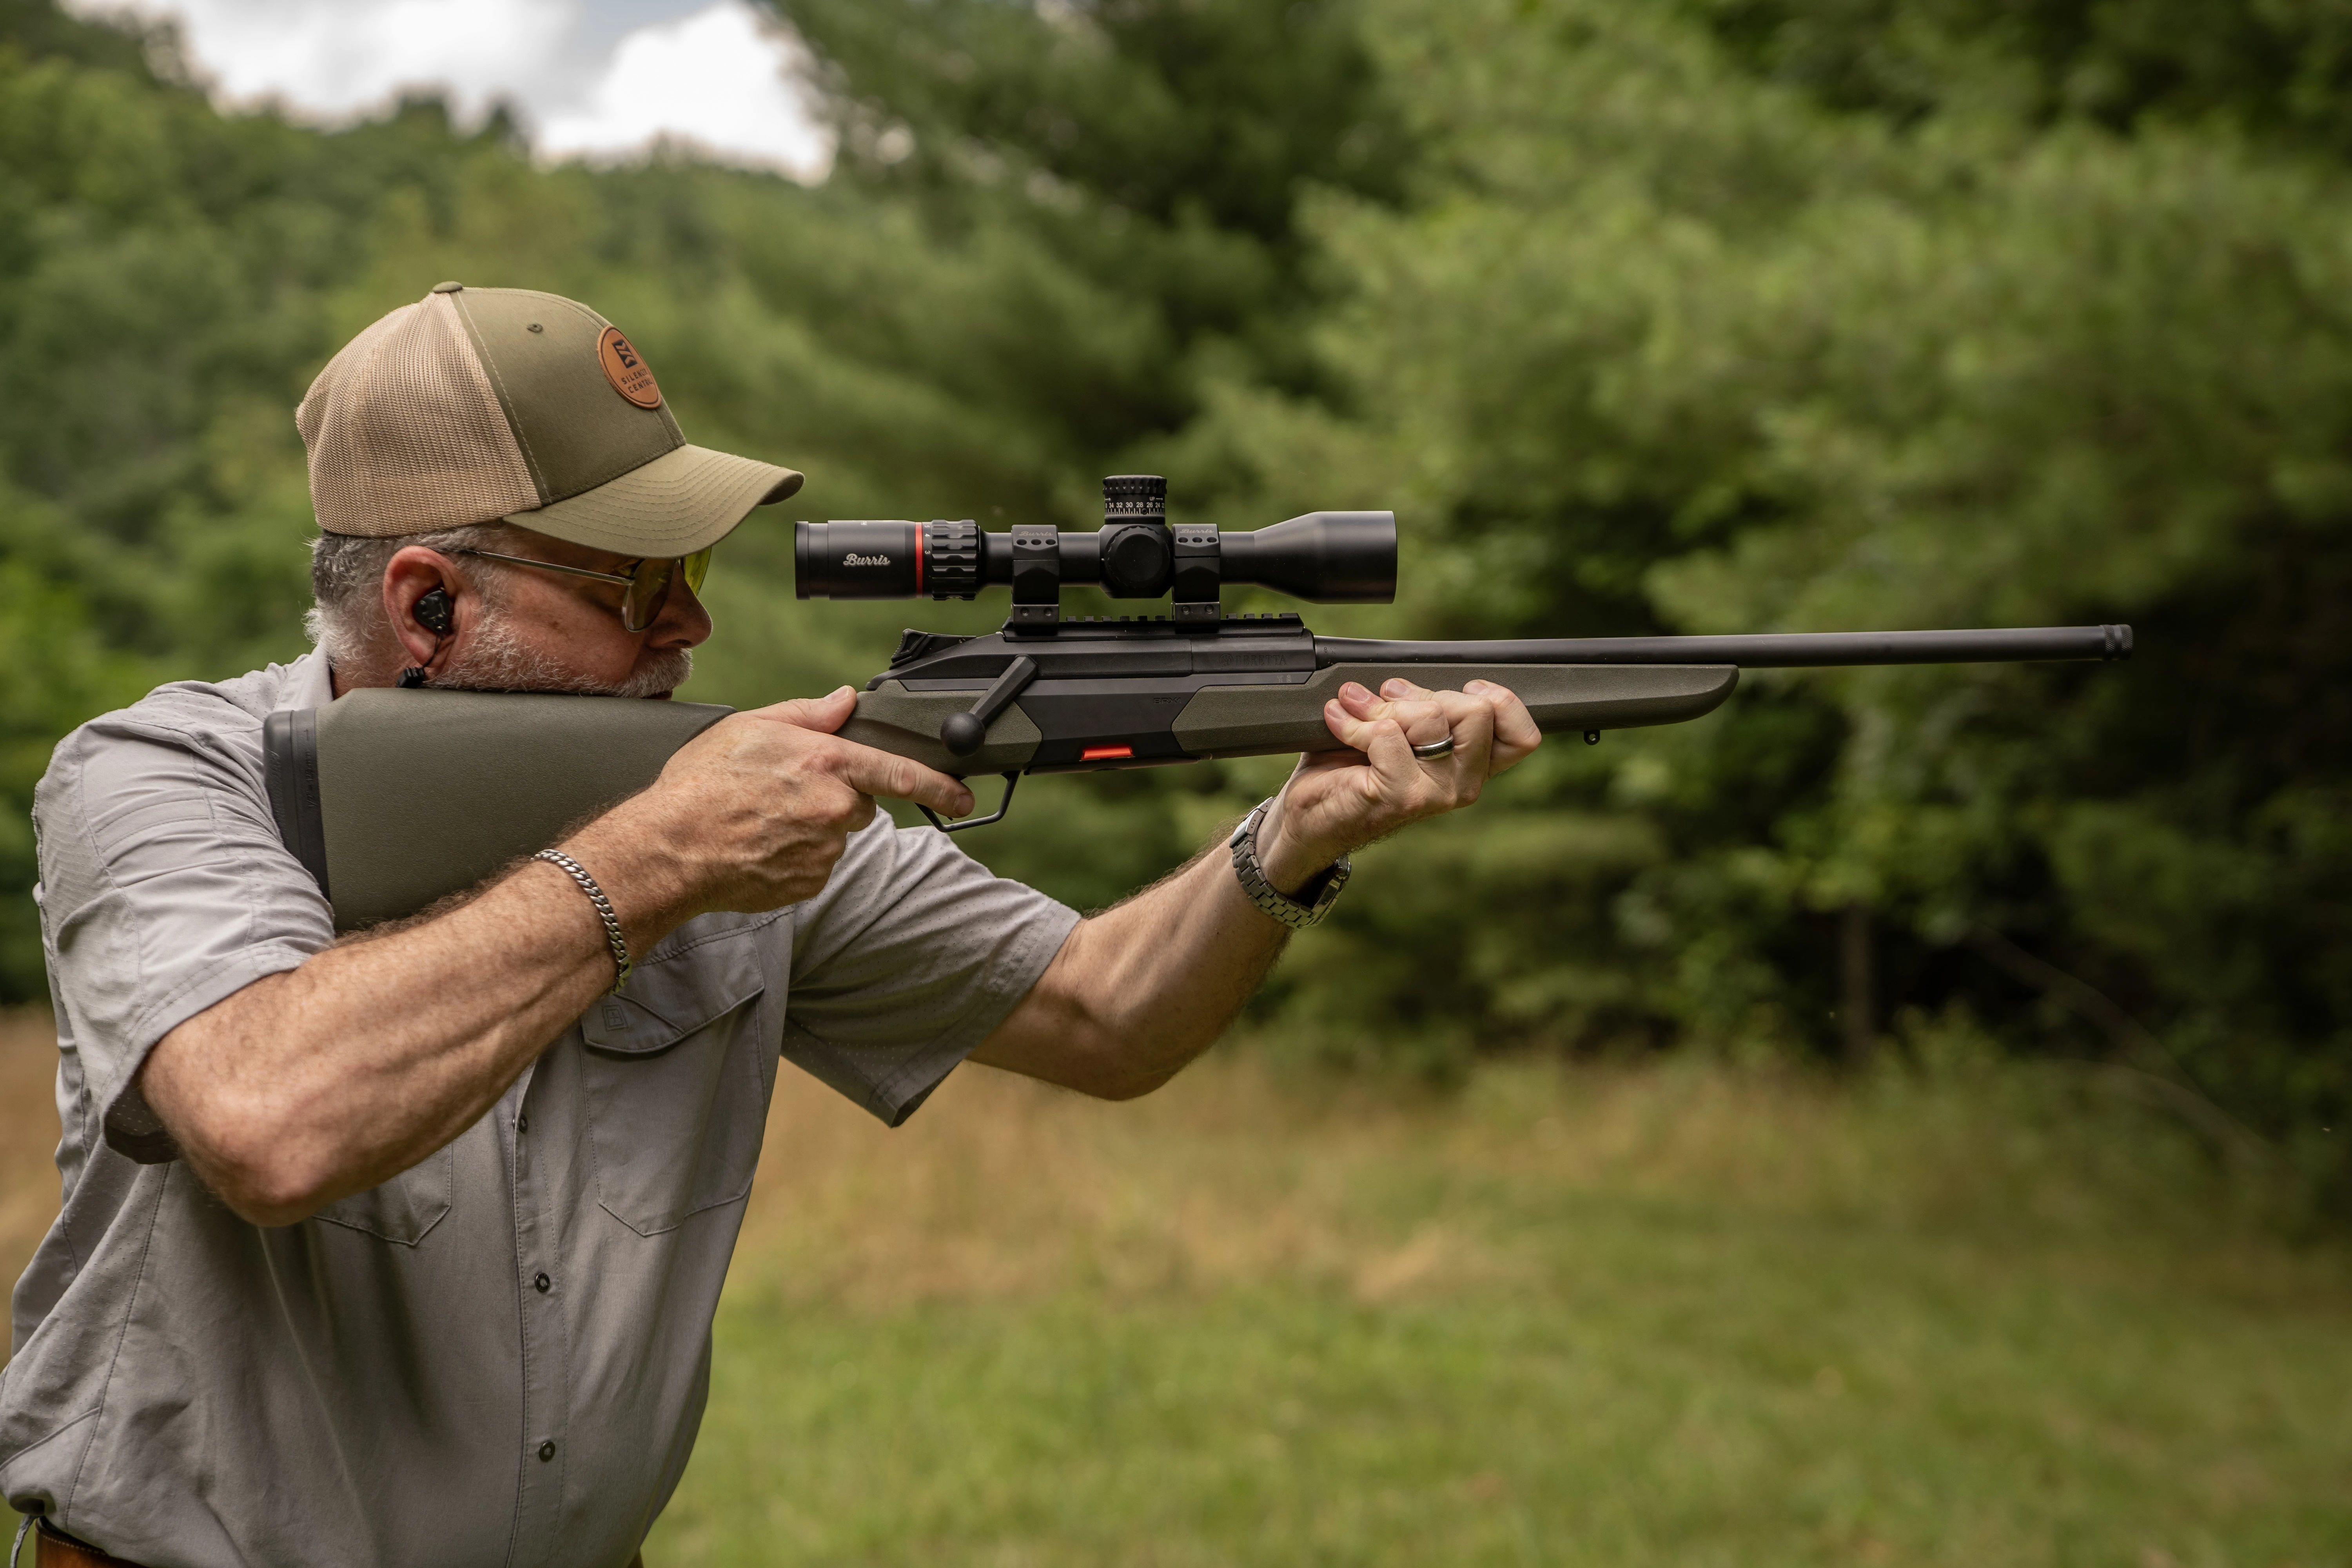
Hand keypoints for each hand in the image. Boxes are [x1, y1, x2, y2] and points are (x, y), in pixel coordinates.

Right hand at [569, 686, 973, 933]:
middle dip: (834, 798)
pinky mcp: (808, 883)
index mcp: (827, 763)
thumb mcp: (751, 727)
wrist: (669, 847)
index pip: (901, 773)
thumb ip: (809, 714)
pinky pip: (816, 865)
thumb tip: (846, 701)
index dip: (940, 786)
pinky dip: (796, 857)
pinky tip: (761, 846)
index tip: (965, 797)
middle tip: (784, 795)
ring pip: (836, 836)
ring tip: (762, 821)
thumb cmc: (701, 785)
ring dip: (812, 828)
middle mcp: (833, 808)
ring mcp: (823, 851)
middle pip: (860, 804)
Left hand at [1255, 677, 1541, 893]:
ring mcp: (1435, 794)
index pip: (1522, 737)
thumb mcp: (1399, 730)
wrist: (1310, 817)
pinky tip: (1338, 723)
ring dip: (1383, 704)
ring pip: (1431, 717)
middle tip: (1388, 700)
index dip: (1501, 702)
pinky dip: (1355, 722)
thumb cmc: (1353, 770)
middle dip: (1426, 693)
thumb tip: (1405, 676)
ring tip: (1355, 708)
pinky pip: (1387, 734)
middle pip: (1478, 711)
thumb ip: (1420, 706)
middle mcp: (1462, 784)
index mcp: (1472, 767)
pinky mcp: (1400, 796)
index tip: (1465, 688)